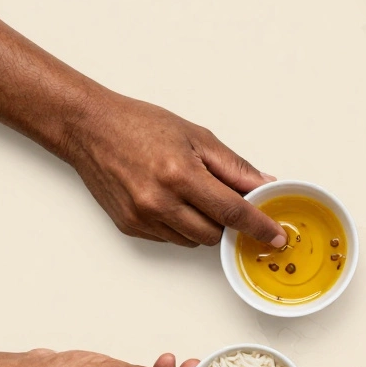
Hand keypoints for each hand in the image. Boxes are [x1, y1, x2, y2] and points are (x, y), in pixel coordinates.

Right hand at [62, 93, 284, 247]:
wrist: (89, 128)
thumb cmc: (140, 126)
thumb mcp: (196, 136)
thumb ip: (234, 166)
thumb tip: (265, 184)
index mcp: (180, 174)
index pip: (232, 211)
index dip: (259, 226)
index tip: (276, 237)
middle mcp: (159, 201)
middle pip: (215, 233)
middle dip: (227, 222)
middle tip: (221, 198)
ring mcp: (142, 217)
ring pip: (194, 240)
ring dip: (203, 225)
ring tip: (189, 193)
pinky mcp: (130, 226)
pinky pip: (171, 239)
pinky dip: (180, 226)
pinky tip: (169, 200)